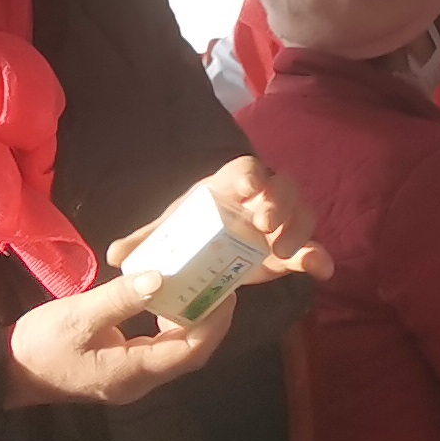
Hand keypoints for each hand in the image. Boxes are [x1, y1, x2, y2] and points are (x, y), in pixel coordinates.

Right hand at [8, 271, 233, 407]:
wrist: (8, 371)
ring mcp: (133, 380)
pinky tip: (166, 302)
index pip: (191, 351)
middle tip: (219, 284)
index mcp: (135, 372)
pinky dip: (172, 327)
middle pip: (191, 354)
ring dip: (192, 323)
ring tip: (196, 287)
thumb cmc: (40, 344)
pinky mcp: (124, 372)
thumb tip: (162, 277)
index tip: (227, 291)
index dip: (214, 321)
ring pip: (177, 353)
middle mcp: (141, 382)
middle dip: (210, 320)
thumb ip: (121, 298)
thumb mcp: (78, 315)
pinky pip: (161, 351)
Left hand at [105, 156, 330, 292]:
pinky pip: (312, 249)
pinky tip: (321, 271)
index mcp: (229, 188)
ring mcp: (281, 223)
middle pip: (283, 187)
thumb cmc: (189, 233)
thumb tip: (117, 254)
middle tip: (266, 226)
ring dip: (299, 229)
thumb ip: (144, 242)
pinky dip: (319, 258)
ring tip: (281, 252)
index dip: (252, 175)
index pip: (246, 169)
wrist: (208, 254)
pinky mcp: (292, 249)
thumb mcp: (166, 237)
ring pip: (303, 213)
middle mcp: (260, 200)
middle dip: (280, 203)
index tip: (250, 190)